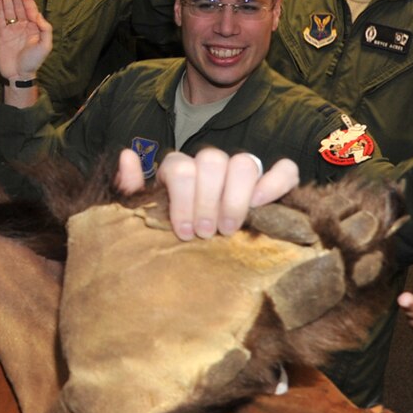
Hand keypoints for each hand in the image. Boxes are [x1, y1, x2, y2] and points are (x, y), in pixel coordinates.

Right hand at [0, 0, 51, 91]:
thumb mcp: (45, 46)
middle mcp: (22, 24)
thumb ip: (45, 29)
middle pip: (18, 5)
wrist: (18, 74)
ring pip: (8, 9)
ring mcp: (11, 28)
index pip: (29, 7)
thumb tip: (38, 15)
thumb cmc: (34, 61)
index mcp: (34, 26)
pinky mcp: (1, 33)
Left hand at [116, 147, 299, 240]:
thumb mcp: (146, 216)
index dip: (183, 199)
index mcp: (180, 169)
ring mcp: (242, 170)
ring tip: (229, 229)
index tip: (185, 233)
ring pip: (243, 162)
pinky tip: (262, 206)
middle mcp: (211, 165)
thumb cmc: (170, 235)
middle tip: (206, 233)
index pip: (180, 166)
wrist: (198, 257)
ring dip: (236, 198)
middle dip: (208, 200)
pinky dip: (275, 184)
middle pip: (212, 161)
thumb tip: (127, 155)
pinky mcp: (272, 181)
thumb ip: (133, 190)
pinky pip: (284, 170)